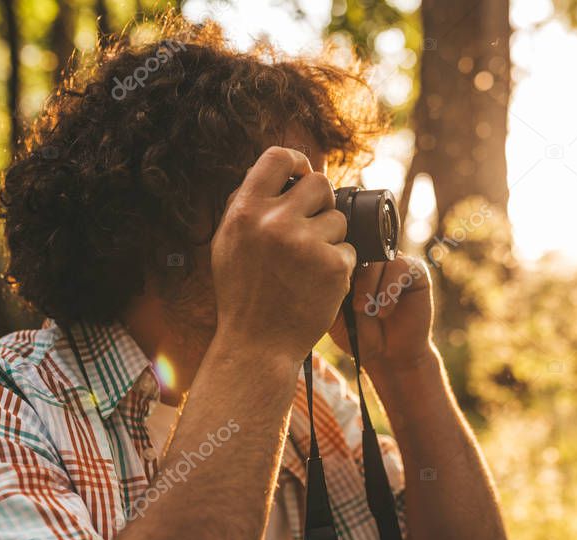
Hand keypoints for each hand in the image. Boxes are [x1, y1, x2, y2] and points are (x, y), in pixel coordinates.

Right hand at [211, 146, 355, 362]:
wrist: (257, 345)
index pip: (277, 157)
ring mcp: (306, 244)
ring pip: (338, 220)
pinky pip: (348, 250)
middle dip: (321, 203)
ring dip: (330, 238)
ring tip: (307, 267)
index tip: (304, 172)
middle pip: (320, 184)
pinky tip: (317, 285)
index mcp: (245, 212)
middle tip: (312, 227)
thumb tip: (278, 169)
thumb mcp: (228, 243)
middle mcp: (275, 222)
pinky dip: (338, 266)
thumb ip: (248, 205)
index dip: (297, 160)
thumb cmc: (242, 294)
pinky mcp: (333, 266)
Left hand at [330, 255, 434, 370]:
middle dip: (352, 277)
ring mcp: (393, 262)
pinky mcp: (415, 270)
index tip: (335, 295)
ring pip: (377, 257)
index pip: (339, 248)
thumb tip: (322, 265)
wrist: (389, 356)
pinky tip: (384, 312)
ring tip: (366, 310)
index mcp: (351, 263)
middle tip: (353, 307)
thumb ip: (329, 287)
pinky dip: (389, 290)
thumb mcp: (334, 312)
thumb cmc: (359, 335)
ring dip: (369, 285)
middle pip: (357, 249)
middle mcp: (372, 258)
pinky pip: (400, 266)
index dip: (335, 268)